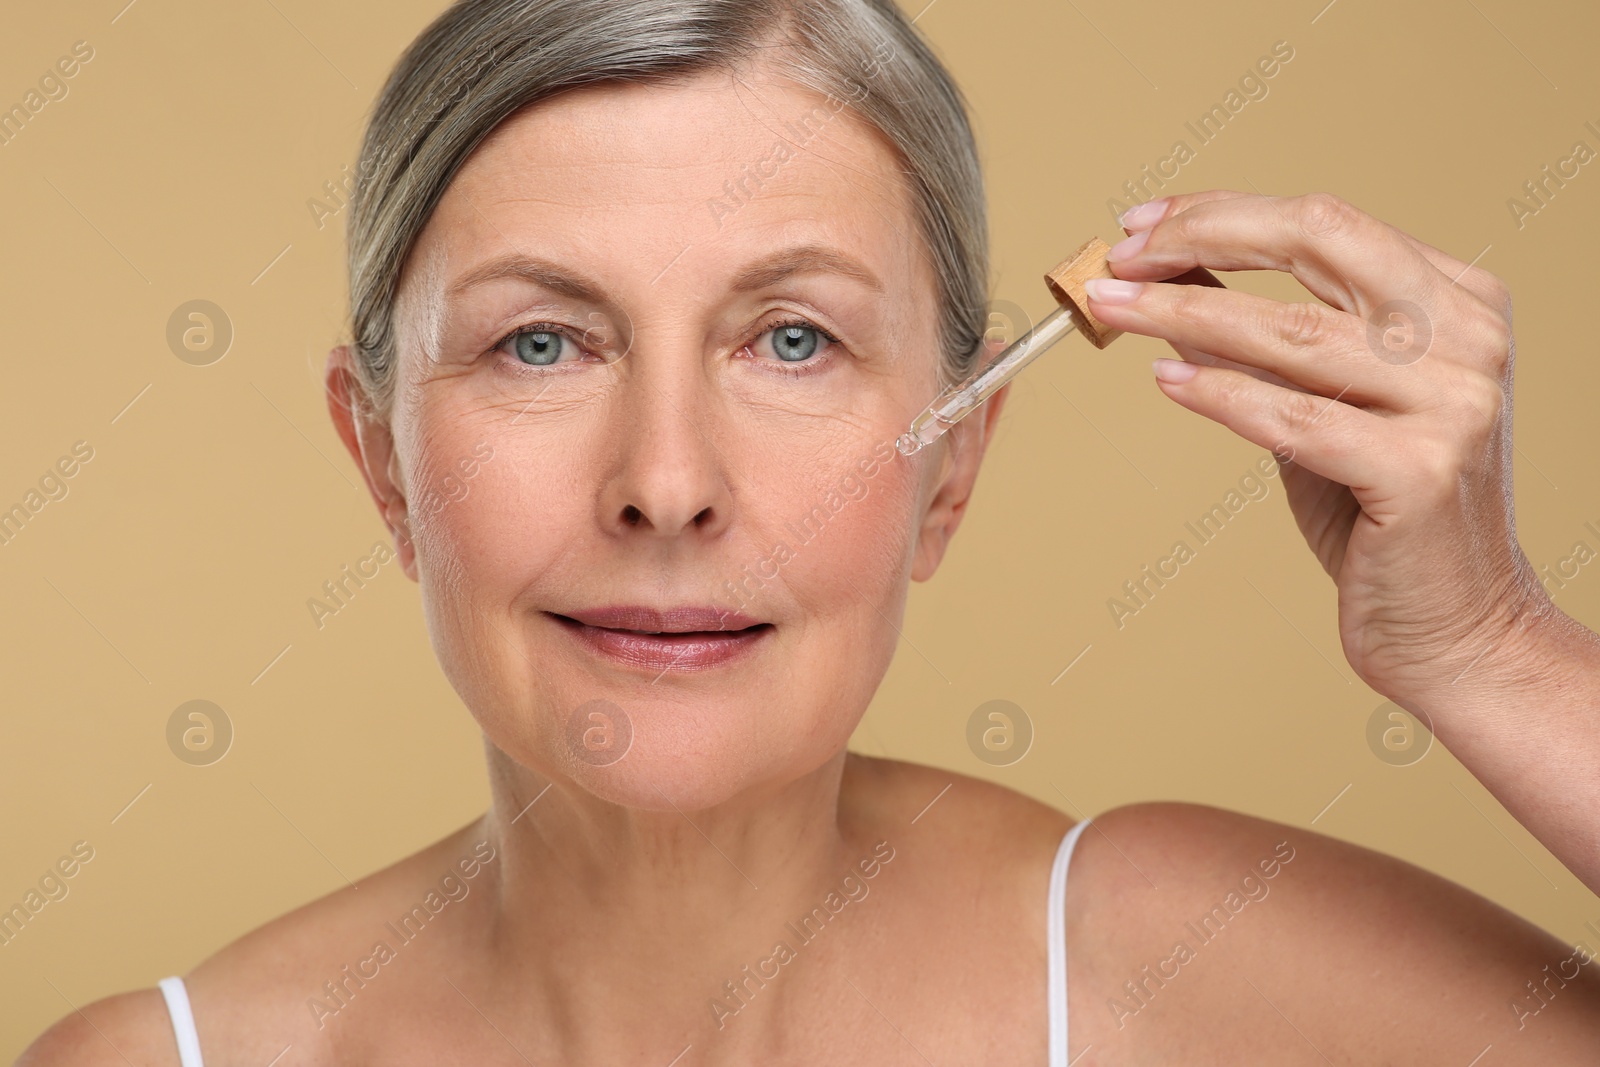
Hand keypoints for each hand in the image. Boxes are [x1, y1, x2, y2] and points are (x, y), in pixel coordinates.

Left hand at [1081, 190, 1550, 700]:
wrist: (1457, 625)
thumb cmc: (1382, 517)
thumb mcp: (1321, 406)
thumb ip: (1264, 344)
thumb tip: (1171, 282)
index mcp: (1457, 303)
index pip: (1327, 223)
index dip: (1223, 214)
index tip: (1143, 226)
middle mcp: (1467, 339)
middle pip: (1317, 243)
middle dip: (1202, 236)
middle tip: (1122, 254)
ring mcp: (1454, 403)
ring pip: (1292, 332)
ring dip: (1184, 313)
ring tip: (1115, 307)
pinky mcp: (1421, 471)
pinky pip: (1292, 418)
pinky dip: (1219, 393)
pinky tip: (1164, 379)